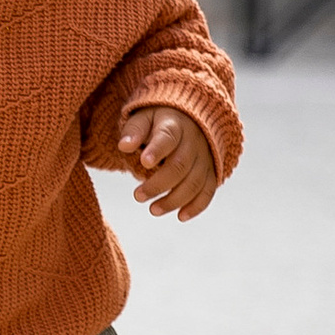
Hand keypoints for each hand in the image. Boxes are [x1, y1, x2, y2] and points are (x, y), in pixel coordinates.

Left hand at [120, 103, 217, 221]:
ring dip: (174, 200)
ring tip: (153, 210)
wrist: (187, 118)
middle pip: (180, 165)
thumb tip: (124, 146)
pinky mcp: (211, 171)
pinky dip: (196, 206)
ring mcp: (204, 157)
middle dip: (159, 184)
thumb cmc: (157, 121)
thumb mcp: (143, 118)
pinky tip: (180, 216)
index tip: (144, 162)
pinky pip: (208, 191)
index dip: (157, 150)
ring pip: (194, 182)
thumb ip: (133, 131)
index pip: (168, 137)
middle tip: (137, 196)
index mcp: (175, 125)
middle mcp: (193, 141)